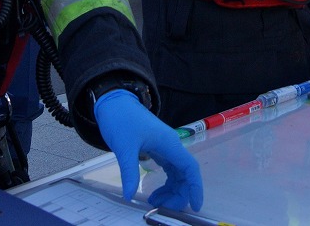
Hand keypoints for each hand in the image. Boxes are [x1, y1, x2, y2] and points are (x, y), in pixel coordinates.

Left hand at [94, 89, 202, 211]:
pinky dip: (166, 183)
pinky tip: (155, 192)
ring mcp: (165, 147)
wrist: (114, 101)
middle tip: (162, 208)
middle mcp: (171, 145)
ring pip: (177, 173)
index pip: (190, 168)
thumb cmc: (121, 120)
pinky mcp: (157, 148)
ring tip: (155, 202)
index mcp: (169, 143)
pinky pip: (169, 169)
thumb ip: (129, 171)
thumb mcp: (124, 147)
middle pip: (185, 174)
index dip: (195, 187)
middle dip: (179, 193)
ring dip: (171, 190)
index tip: (195, 206)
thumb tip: (129, 195)